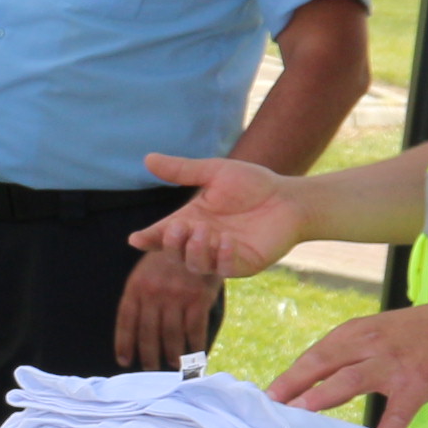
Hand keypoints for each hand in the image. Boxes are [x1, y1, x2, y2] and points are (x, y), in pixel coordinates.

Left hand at [114, 247, 218, 371]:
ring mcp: (176, 297)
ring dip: (171, 355)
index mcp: (135, 287)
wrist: (198, 237)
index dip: (124, 344)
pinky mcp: (198, 299)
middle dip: (149, 356)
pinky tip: (195, 355)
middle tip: (150, 370)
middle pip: (148, 334)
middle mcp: (153, 294)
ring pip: (171, 336)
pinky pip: (194, 330)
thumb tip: (131, 328)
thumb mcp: (144, 270)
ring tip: (172, 367)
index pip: (126, 322)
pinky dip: (195, 346)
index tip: (124, 361)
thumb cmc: (168, 258)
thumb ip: (136, 295)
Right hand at [131, 151, 308, 279]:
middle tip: (179, 227)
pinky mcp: (242, 264)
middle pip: (174, 252)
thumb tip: (147, 159)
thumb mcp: (215, 172)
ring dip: (194, 251)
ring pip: (195, 264)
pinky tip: (226, 241)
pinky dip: (220, 258)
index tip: (136, 239)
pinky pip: (224, 269)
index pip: (162, 234)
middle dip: (172, 243)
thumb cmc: (254, 184)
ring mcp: (221, 255)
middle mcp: (202, 241)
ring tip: (204, 231)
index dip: (148, 239)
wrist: (291, 199)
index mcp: (191, 220)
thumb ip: (181, 170)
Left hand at [268, 301, 427, 427]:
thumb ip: (349, 352)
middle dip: (292, 387)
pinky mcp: (417, 385)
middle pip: (322, 365)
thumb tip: (313, 380)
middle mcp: (369, 345)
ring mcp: (392, 366)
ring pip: (348, 382)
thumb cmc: (419, 332)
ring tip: (298, 417)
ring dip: (320, 399)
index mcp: (356, 332)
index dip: (289, 376)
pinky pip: (396, 414)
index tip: (266, 396)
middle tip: (269, 408)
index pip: (314, 355)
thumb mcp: (378, 331)